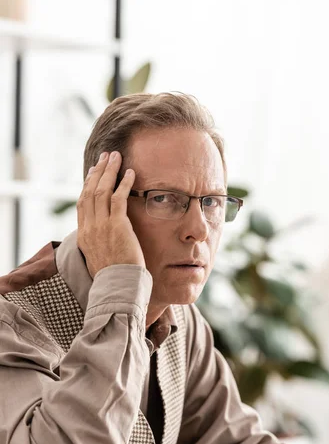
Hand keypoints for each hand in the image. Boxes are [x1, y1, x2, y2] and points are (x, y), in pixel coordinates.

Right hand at [77, 151, 144, 277]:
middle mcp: (89, 227)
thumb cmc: (114, 277)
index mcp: (84, 235)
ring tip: (117, 157)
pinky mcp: (117, 226)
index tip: (93, 172)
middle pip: (90, 192)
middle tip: (105, 157)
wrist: (118, 286)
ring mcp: (102, 226)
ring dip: (110, 171)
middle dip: (98, 172)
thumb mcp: (98, 259)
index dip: (88, 184)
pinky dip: (124, 183)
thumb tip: (104, 239)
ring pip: (102, 191)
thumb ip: (99, 244)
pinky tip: (131, 173)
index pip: (83, 203)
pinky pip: (119, 198)